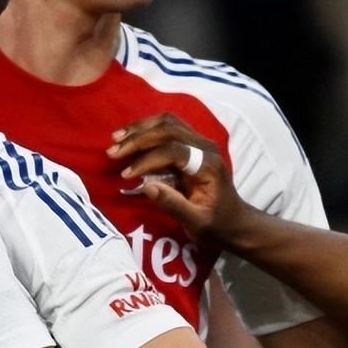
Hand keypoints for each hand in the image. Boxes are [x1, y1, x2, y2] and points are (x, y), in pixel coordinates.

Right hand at [106, 113, 242, 241]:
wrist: (235, 222)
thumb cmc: (216, 225)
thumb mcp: (196, 223)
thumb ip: (173, 205)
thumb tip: (146, 187)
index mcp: (208, 166)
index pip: (174, 151)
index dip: (147, 160)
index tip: (125, 175)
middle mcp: (206, 147)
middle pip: (168, 130)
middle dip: (138, 140)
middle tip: (112, 153)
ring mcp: (200, 142)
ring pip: (167, 122)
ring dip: (140, 129)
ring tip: (116, 139)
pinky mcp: (193, 143)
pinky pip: (169, 126)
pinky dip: (147, 128)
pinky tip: (130, 136)